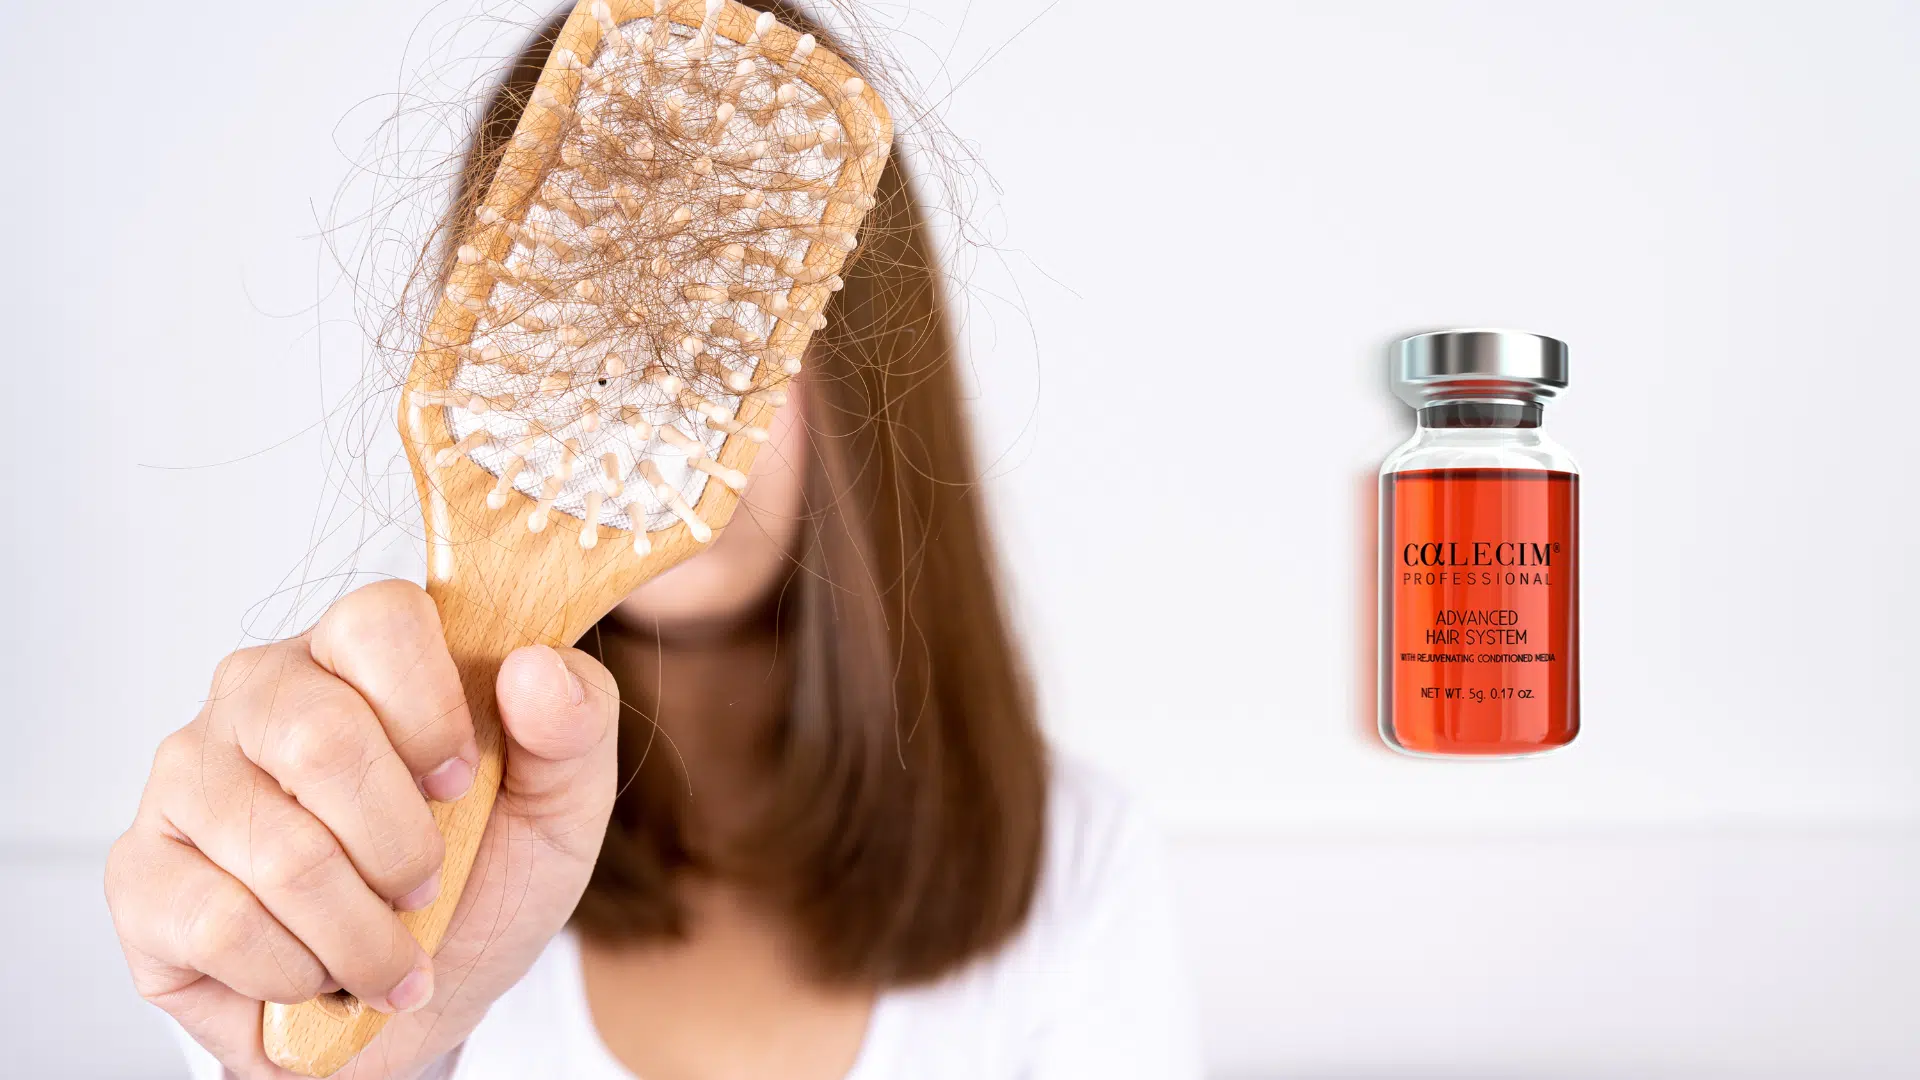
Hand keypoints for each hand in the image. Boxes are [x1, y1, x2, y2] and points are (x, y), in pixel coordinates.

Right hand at [105, 580, 621, 1078]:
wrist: (421, 1001)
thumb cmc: (484, 876)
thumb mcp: (562, 805)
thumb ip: (574, 723)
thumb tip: (535, 669)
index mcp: (359, 652)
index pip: (379, 619)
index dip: (433, 713)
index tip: (463, 782)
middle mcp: (259, 693)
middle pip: (321, 738)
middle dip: (400, 845)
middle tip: (425, 887)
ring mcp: (188, 777)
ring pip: (279, 850)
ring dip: (362, 932)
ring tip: (387, 953)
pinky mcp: (141, 873)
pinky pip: (221, 924)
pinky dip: (298, 972)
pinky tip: (316, 973)